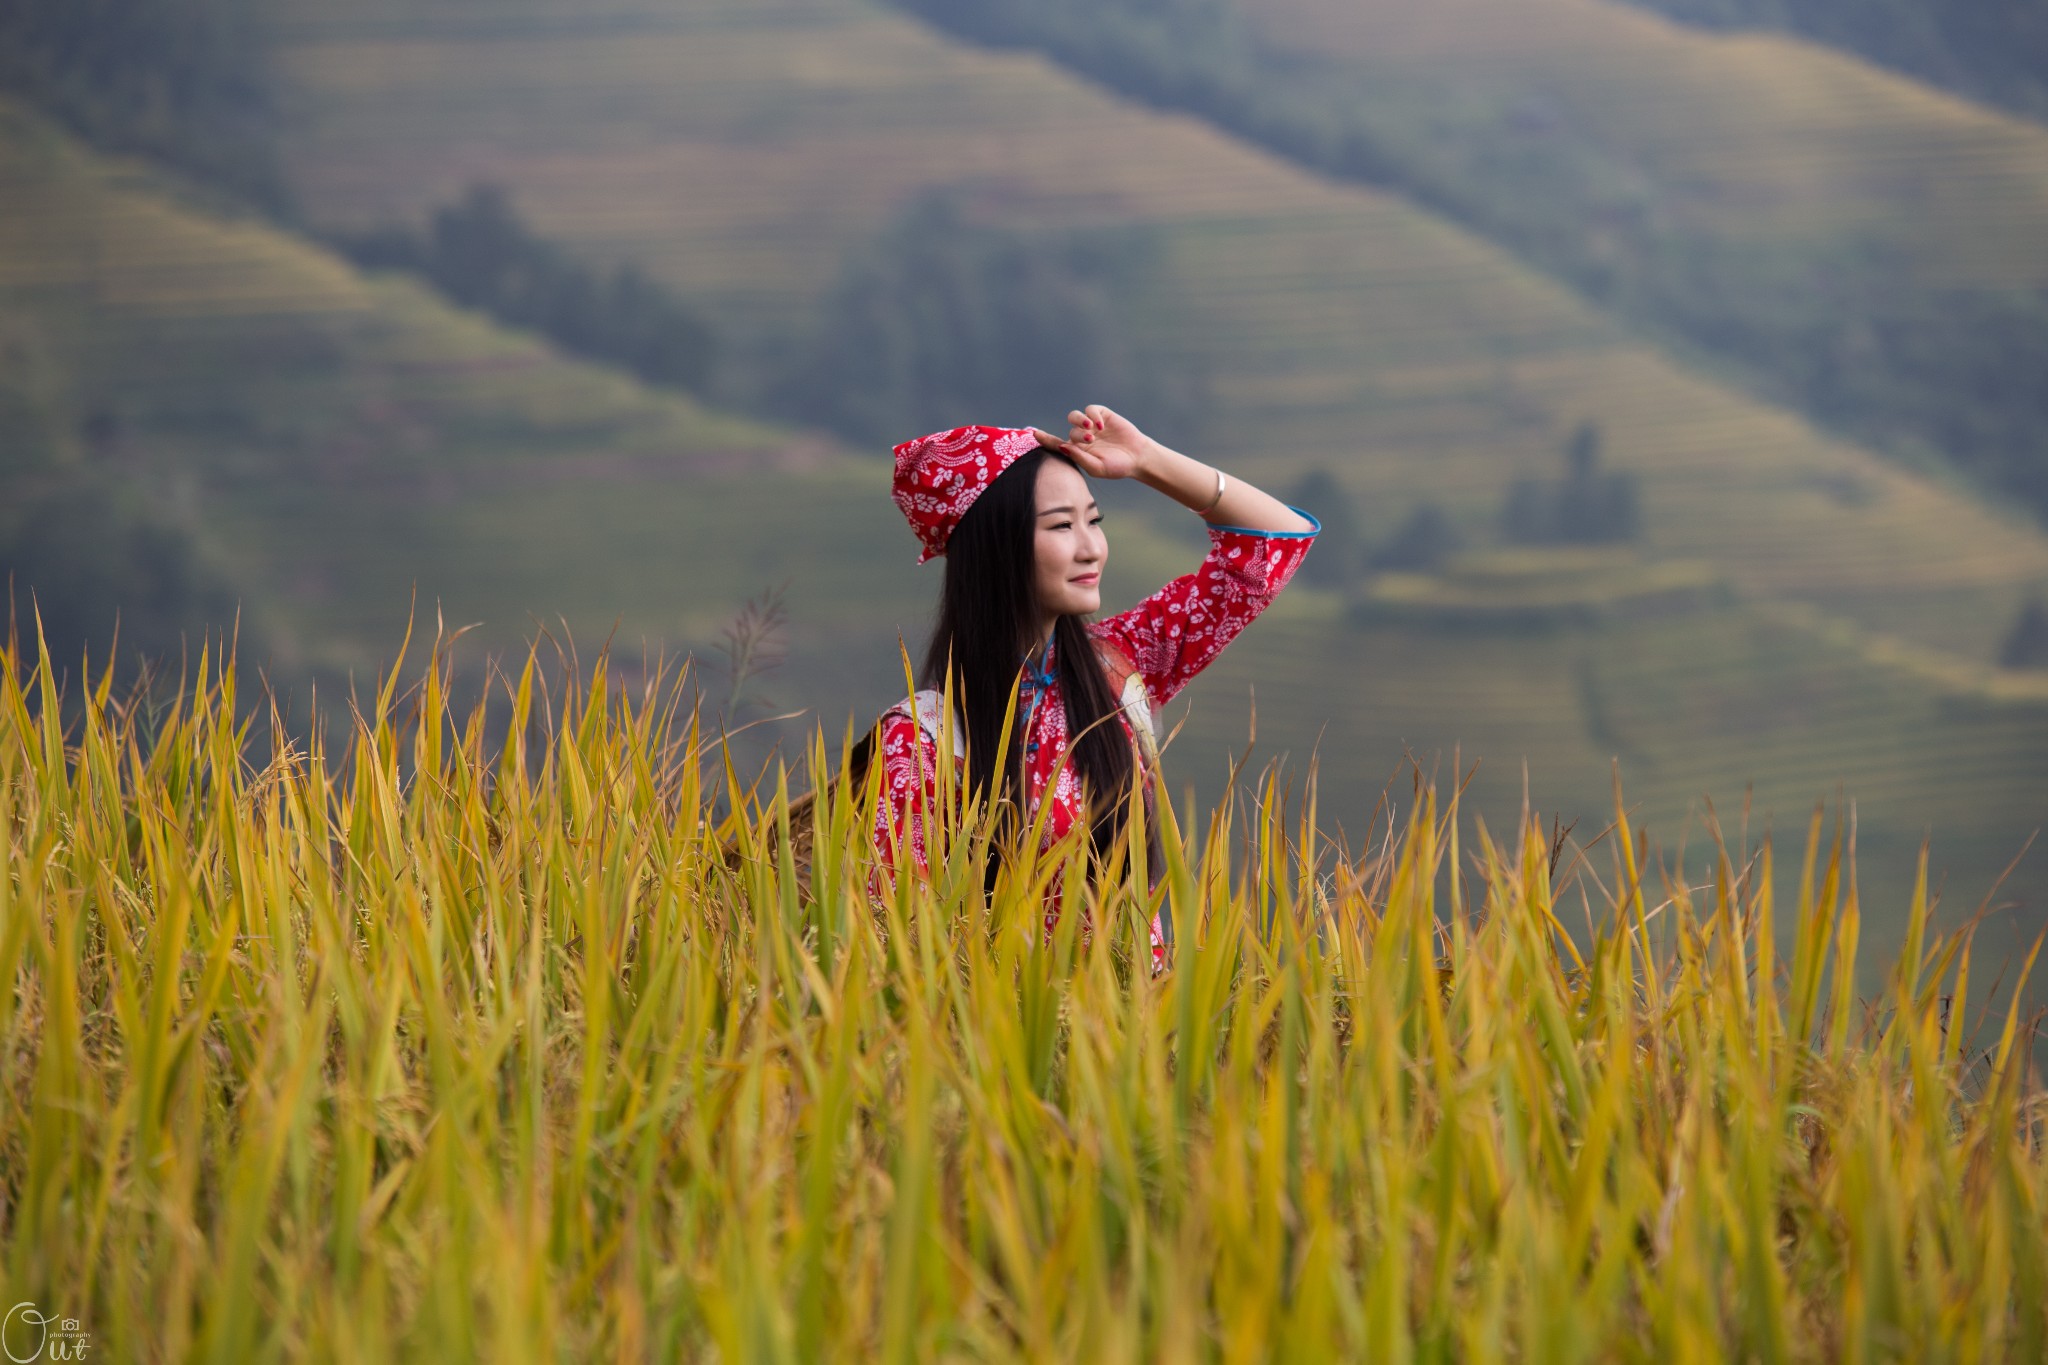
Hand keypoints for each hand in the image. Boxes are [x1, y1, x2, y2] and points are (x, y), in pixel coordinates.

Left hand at [1033, 405, 1153, 481]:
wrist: (1138, 457)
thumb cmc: (1116, 467)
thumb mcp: (1097, 468)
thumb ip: (1079, 458)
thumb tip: (1061, 446)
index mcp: (1077, 451)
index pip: (1056, 443)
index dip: (1045, 439)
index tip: (1035, 434)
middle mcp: (1081, 437)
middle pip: (1070, 430)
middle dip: (1078, 434)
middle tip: (1090, 440)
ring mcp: (1092, 425)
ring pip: (1075, 417)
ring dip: (1080, 421)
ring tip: (1091, 430)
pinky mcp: (1102, 415)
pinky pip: (1091, 410)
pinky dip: (1093, 415)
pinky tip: (1101, 425)